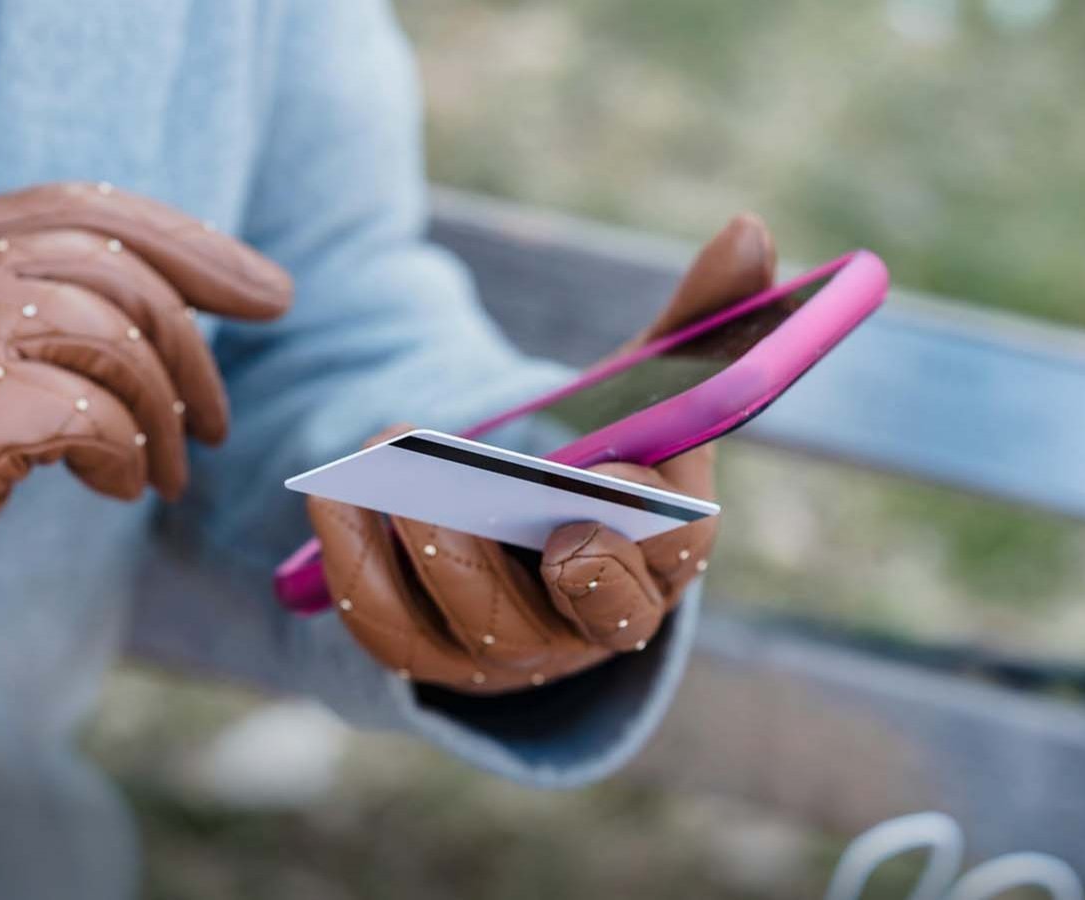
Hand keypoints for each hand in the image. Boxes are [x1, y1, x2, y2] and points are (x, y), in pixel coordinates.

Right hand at [0, 183, 291, 690]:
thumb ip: (52, 316)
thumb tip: (198, 300)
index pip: (87, 211)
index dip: (193, 248)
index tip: (269, 295)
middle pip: (116, 268)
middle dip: (196, 350)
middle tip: (221, 426)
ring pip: (115, 337)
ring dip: (166, 418)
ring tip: (167, 478)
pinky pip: (95, 415)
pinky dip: (128, 457)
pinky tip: (116, 489)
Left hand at [307, 214, 773, 693]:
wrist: (517, 530)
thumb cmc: (596, 457)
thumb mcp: (642, 389)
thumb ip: (696, 322)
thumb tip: (749, 230)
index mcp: (663, 560)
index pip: (675, 559)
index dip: (647, 522)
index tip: (616, 462)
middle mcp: (594, 625)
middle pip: (577, 615)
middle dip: (536, 551)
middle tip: (473, 493)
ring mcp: (514, 653)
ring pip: (478, 626)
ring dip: (432, 546)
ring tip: (389, 462)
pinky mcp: (432, 656)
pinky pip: (391, 630)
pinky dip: (359, 564)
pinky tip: (335, 498)